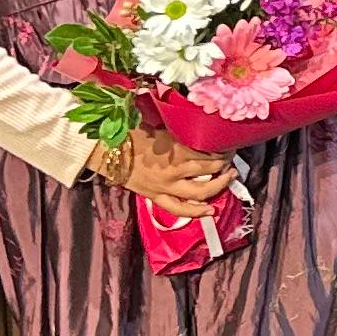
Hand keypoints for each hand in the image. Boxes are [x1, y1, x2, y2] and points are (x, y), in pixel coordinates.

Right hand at [101, 127, 243, 216]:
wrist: (105, 149)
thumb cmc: (130, 132)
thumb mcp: (159, 125)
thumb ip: (180, 129)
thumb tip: (199, 124)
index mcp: (175, 148)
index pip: (209, 149)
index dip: (223, 147)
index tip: (230, 143)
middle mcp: (174, 169)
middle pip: (210, 168)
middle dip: (225, 164)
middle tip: (232, 159)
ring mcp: (166, 186)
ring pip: (200, 191)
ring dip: (219, 185)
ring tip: (229, 178)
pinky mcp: (156, 197)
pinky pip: (179, 209)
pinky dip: (196, 211)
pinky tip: (211, 210)